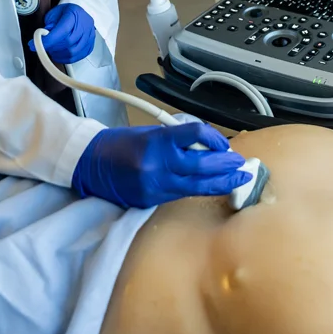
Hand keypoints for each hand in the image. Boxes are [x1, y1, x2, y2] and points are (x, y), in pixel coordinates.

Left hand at [41, 3, 95, 63]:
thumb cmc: (65, 13)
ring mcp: (89, 35)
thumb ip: (49, 25)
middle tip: (43, 47)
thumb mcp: (53, 14)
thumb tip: (44, 38)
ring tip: (52, 50)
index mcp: (74, 14)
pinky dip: (67, 58)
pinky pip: (79, 56)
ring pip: (74, 52)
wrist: (78, 13)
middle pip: (68, 43)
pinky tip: (60, 54)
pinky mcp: (90, 44)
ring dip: (59, 54)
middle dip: (52, 48)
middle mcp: (85, 24)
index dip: (48, 41)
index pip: (62, 31)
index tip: (35, 45)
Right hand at [72, 123, 252, 208]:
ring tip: (238, 180)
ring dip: (220, 183)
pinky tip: (211, 187)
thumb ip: (177, 139)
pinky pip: (180, 195)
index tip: (224, 144)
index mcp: (157, 141)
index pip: (196, 134)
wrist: (90, 163)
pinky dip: (197, 190)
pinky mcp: (151, 201)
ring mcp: (155, 186)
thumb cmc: (120, 142)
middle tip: (241, 165)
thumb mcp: (150, 132)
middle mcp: (158, 165)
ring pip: (196, 186)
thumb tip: (208, 145)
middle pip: (202, 166)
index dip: (215, 139)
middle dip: (226, 165)